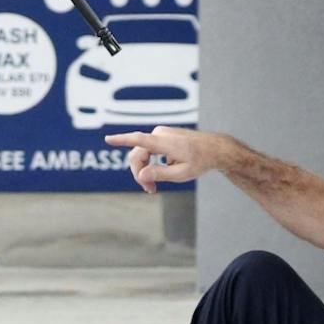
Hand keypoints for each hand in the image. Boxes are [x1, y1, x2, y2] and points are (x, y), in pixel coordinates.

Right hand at [106, 126, 229, 194]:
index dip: (122, 140)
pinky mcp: (163, 136)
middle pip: (138, 154)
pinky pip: (150, 151)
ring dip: (145, 170)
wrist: (215, 149)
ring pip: (143, 153)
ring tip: (152, 188)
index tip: (108, 139)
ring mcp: (161, 134)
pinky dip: (151, 164)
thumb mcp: (182, 173)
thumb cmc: (200, 161)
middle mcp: (160, 134)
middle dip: (140, 173)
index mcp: (165, 142)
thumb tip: (142, 175)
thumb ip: (160, 174)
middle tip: (149, 190)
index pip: (139, 140)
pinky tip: (160, 174)